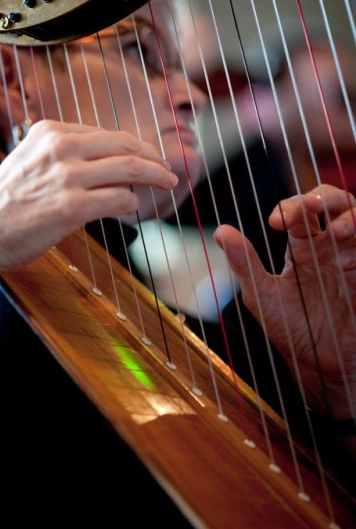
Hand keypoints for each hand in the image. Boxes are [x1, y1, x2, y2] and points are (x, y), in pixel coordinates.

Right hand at [0, 120, 177, 289]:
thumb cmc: (4, 202)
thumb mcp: (30, 159)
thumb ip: (64, 154)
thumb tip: (103, 162)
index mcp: (51, 131)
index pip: (109, 135)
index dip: (137, 147)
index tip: (150, 158)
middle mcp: (61, 147)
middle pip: (126, 146)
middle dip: (155, 159)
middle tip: (169, 171)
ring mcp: (67, 176)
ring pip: (131, 169)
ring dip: (156, 178)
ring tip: (168, 185)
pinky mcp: (72, 207)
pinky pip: (120, 199)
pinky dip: (132, 203)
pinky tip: (132, 208)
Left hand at [214, 184, 355, 419]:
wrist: (319, 365)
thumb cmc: (290, 330)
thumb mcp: (262, 294)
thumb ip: (244, 262)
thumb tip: (220, 231)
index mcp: (301, 247)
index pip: (298, 211)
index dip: (288, 207)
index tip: (275, 222)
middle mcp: (328, 247)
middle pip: (332, 203)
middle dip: (323, 196)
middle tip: (309, 205)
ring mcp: (351, 258)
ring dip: (349, 214)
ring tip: (337, 230)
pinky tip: (347, 241)